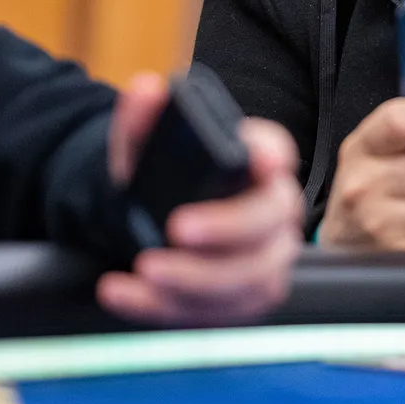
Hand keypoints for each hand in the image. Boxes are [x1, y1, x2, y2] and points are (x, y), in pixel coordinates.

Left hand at [96, 73, 304, 325]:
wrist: (149, 226)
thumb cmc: (161, 180)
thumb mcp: (140, 147)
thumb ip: (141, 119)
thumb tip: (146, 90)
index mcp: (257, 161)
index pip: (276, 152)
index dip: (272, 158)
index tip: (259, 163)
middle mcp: (273, 210)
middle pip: (271, 223)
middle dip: (228, 229)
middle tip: (177, 230)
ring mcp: (265, 258)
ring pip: (251, 278)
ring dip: (196, 279)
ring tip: (145, 270)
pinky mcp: (244, 299)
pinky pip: (218, 313)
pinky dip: (167, 307)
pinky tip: (128, 293)